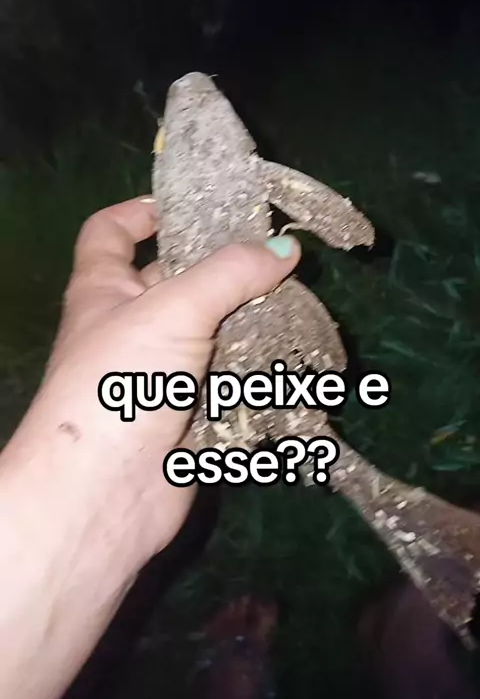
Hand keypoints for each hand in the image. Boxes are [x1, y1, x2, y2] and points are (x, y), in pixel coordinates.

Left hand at [0, 195, 299, 698]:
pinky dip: (255, 368)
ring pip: (210, 332)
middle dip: (222, 268)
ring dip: (248, 320)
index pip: (110, 231)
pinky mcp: (187, 412)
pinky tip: (295, 354)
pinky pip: (226, 379)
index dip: (141, 209)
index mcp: (104, 289)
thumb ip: (230, 274)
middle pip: (176, 280)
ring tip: (299, 301)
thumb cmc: (119, 381)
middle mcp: (128, 326)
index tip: (192, 203)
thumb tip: (286, 248)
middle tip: (277, 254)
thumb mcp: (172, 310)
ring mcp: (158, 372)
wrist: (104, 494)